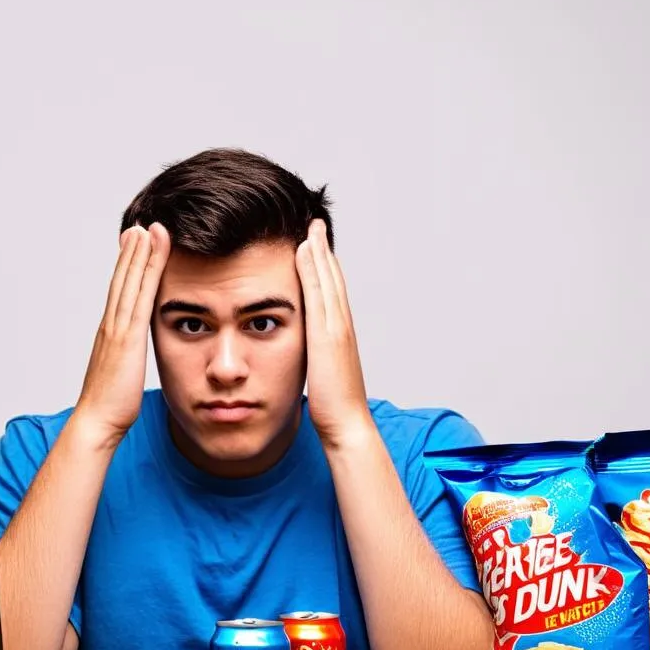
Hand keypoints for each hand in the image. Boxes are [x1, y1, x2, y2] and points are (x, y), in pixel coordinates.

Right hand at [74, 223, 169, 444]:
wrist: (97, 422)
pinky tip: (155, 251)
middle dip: (132, 252)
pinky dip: (148, 269)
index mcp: (110, 335)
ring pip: (130, 281)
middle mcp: (111, 326)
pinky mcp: (128, 335)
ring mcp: (117, 328)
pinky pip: (141, 293)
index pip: (120, 295)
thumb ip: (125, 363)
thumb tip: (129, 361)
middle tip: (141, 227)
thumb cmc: (110, 407)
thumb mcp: (121, 377)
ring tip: (148, 228)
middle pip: (122, 280)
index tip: (133, 249)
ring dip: (140, 252)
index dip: (126, 270)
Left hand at [296, 220, 370, 448]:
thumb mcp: (324, 377)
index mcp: (340, 336)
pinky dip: (313, 270)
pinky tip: (302, 250)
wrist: (347, 426)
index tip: (316, 247)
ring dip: (319, 251)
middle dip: (324, 251)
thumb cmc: (335, 409)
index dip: (326, 268)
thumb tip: (312, 358)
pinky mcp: (326, 335)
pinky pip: (318, 294)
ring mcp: (337, 329)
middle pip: (333, 279)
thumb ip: (319, 362)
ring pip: (328, 280)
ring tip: (310, 226)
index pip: (333, 294)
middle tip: (315, 224)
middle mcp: (342, 327)